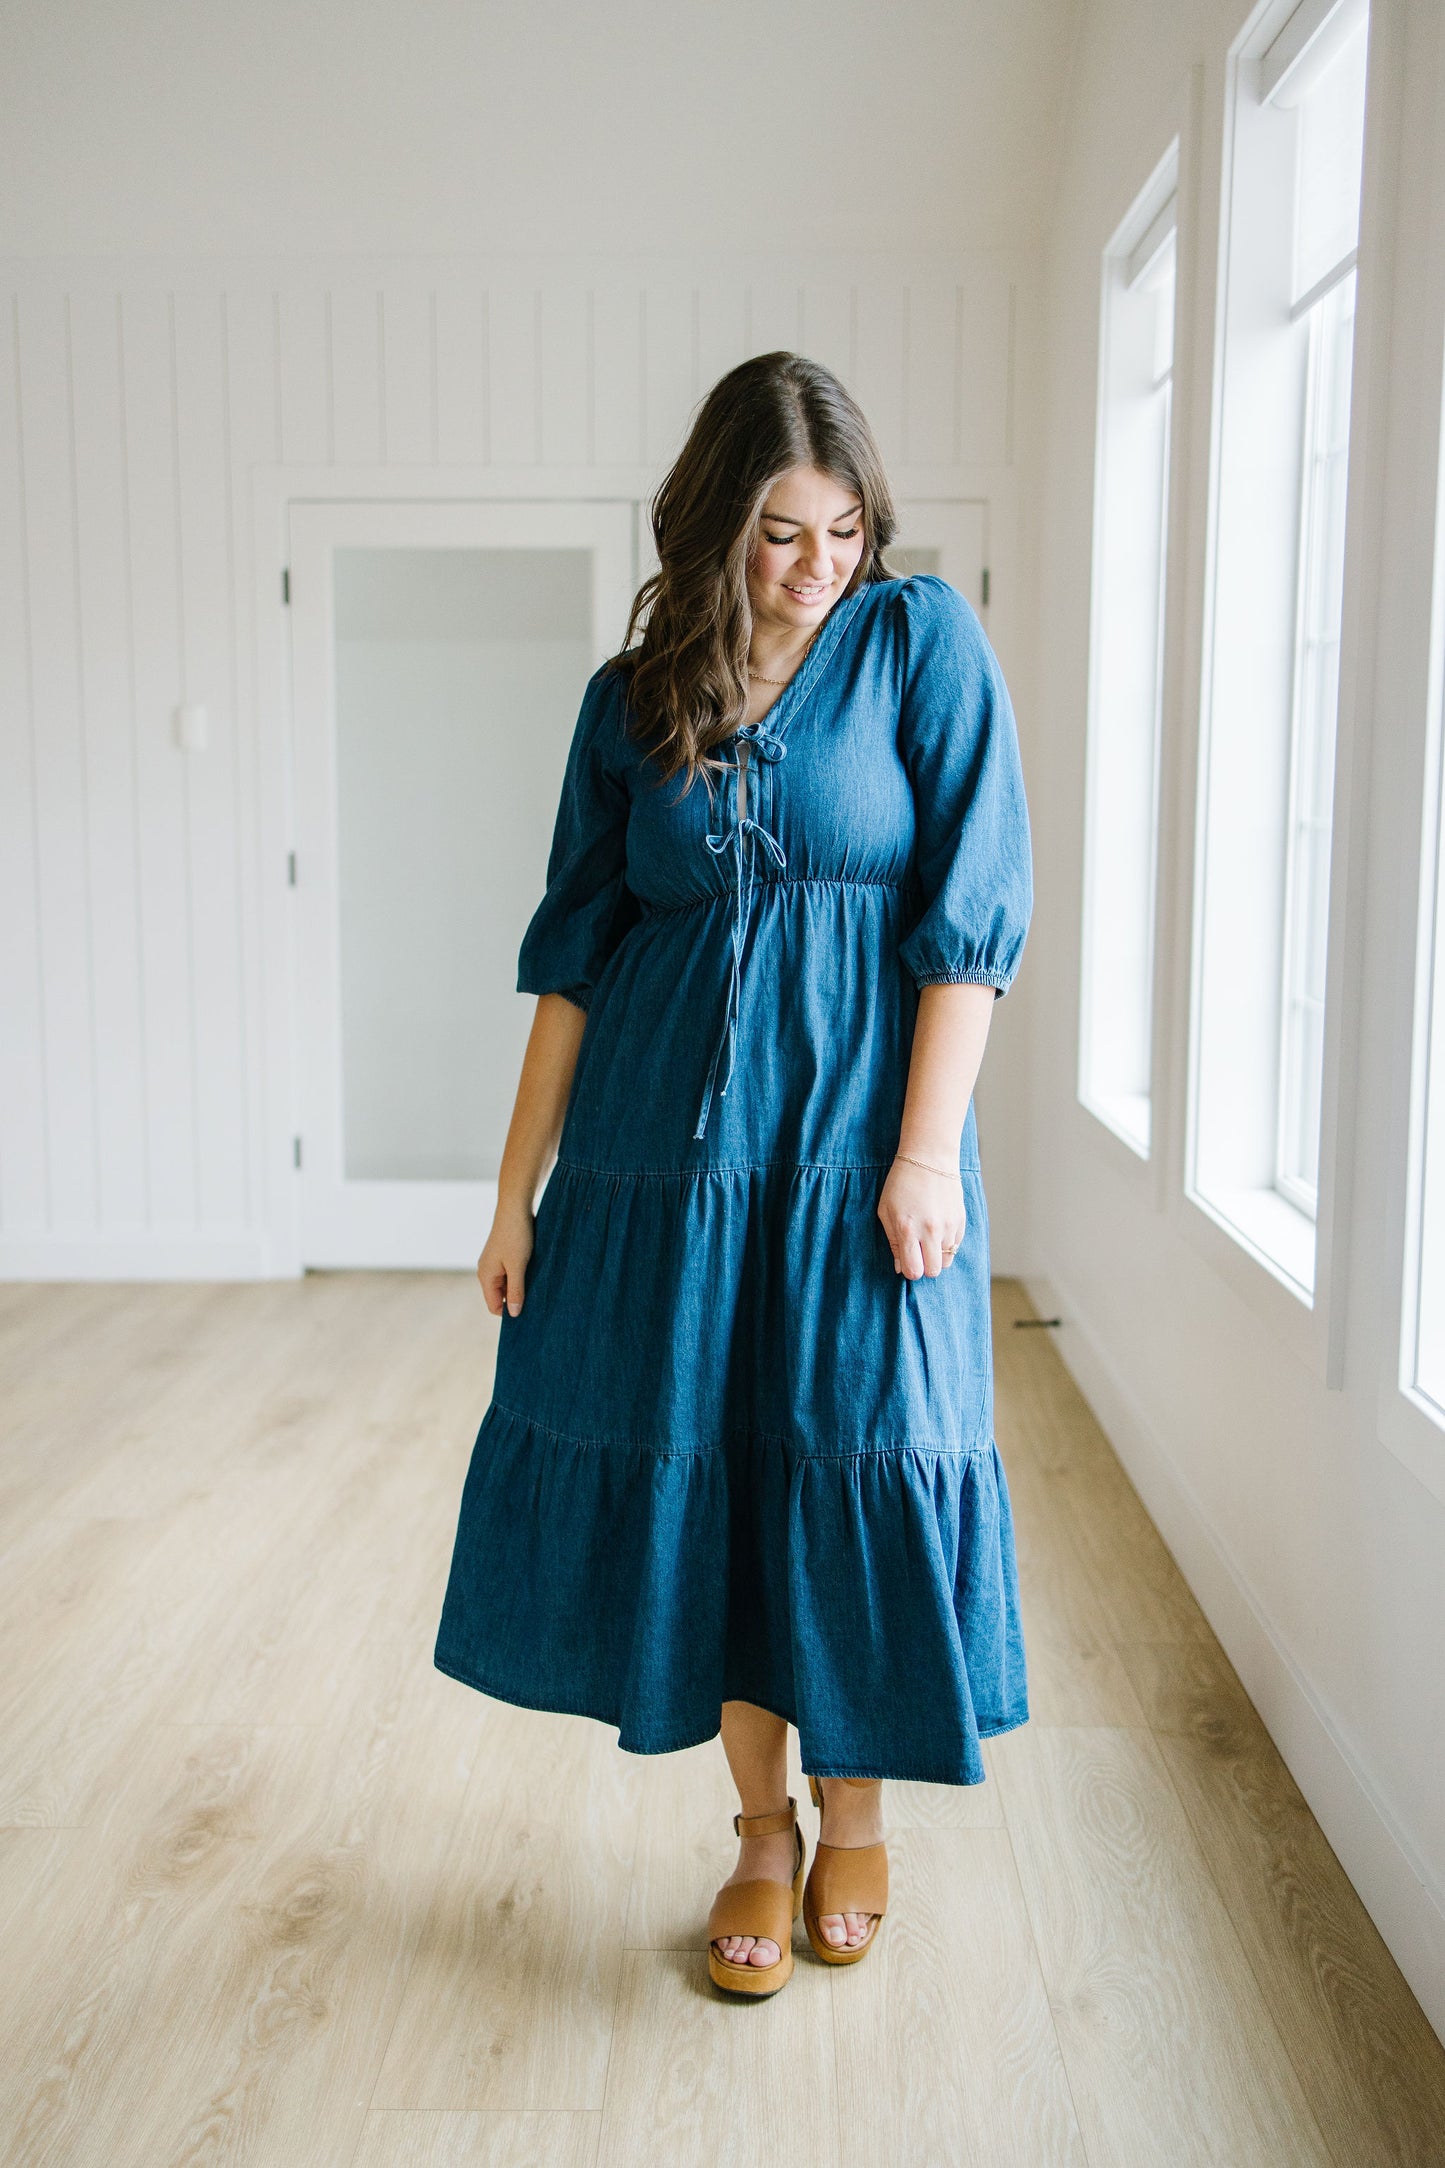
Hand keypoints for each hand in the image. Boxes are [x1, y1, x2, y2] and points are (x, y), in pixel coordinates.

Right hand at [476, 1199, 536, 1316]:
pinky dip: (521, 1275)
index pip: (494, 1306)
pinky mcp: (503, 1255)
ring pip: (507, 1284)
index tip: (529, 1310)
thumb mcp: (517, 1266)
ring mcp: (494, 1263)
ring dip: (520, 1286)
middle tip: (536, 1296)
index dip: (509, 1312)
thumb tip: (513, 1314)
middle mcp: (486, 1271)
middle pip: (500, 1296)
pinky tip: (533, 1270)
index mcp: (485, 1276)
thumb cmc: (516, 1236)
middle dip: (516, 1299)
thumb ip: (515, 1291)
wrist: (515, 1207)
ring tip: (535, 1280)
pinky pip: (510, 1273)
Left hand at [878, 1156, 965, 1279]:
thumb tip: (900, 1267)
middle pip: (933, 1271)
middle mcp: (931, 1231)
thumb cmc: (901, 1183)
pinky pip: (956, 1246)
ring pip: (947, 1261)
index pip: (914, 1271)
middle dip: (924, 1267)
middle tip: (918, 1252)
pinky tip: (938, 1228)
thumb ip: (893, 1242)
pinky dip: (947, 1243)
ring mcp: (949, 1226)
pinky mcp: (961, 1220)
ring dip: (936, 1255)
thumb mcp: (885, 1210)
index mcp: (908, 1230)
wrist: (930, 1157)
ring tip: (928, 1238)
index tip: (907, 1261)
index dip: (909, 1270)